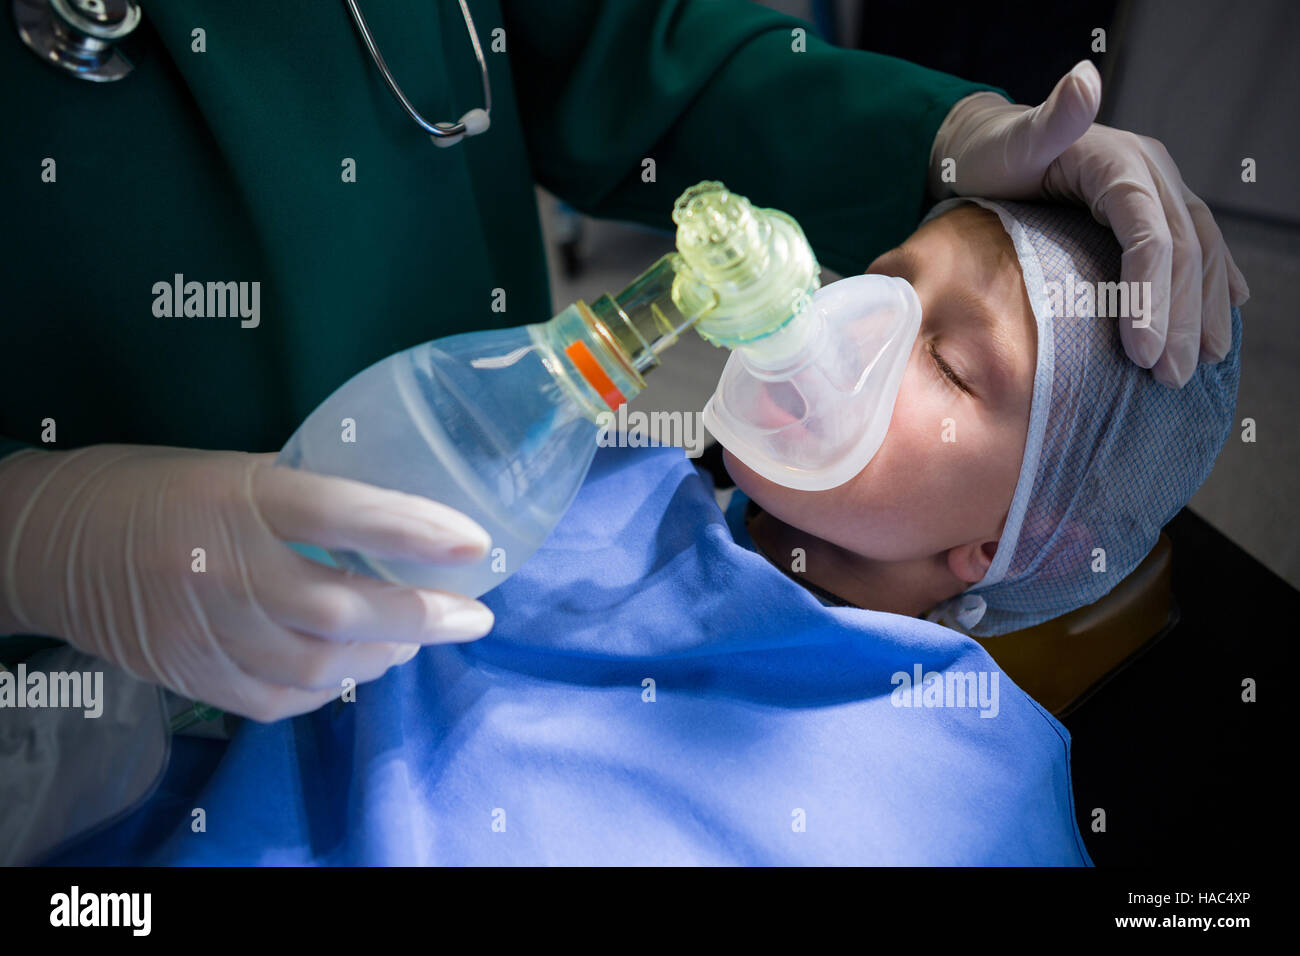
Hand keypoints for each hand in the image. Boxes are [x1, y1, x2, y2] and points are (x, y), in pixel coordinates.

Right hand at [0, 445, 494, 721]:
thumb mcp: (239, 468)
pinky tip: (354, 667)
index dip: (414, 530)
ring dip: (380, 656)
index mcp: (238, 496)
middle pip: (338, 607)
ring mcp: (204, 630)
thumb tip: (401, 524)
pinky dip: (328, 688)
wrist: (57, 543)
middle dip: (419, 617)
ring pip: (316, 664)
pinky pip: (278, 699)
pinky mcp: (190, 675)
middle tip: (473, 617)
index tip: (475, 543)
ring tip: (414, 639)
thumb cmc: (164, 490)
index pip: (340, 513)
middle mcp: (222, 567)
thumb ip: (311, 496)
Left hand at [928, 60, 1248, 386]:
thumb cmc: (991, 156)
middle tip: (1169, 377)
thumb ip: (1049, 120)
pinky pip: (1194, 247)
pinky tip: (1224, 315)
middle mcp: (1149, 174)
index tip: (1143, 352)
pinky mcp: (1150, 211)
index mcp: (1121, 163)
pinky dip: (1212, 283)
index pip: (1151, 234)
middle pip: (1181, 251)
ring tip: (1200, 365)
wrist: (986, 151)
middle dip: (1180, 318)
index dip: (1153, 294)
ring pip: (1198, 253)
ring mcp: (1155, 192)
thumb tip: (1084, 79)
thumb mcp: (1011, 141)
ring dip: (1203, 311)